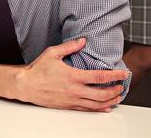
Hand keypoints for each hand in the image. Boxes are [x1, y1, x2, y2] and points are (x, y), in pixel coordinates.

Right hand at [14, 38, 128, 111]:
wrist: (26, 85)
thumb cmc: (37, 70)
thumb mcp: (52, 53)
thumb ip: (69, 47)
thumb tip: (83, 41)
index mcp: (73, 76)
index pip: (100, 77)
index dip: (115, 75)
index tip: (124, 73)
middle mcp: (75, 90)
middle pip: (102, 94)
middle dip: (115, 91)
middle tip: (121, 86)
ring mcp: (72, 100)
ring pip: (96, 104)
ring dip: (110, 101)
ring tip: (117, 97)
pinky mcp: (68, 106)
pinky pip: (87, 110)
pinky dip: (99, 109)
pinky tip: (105, 107)